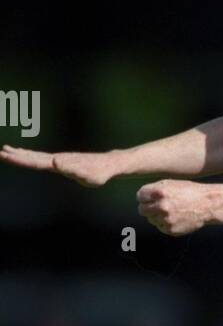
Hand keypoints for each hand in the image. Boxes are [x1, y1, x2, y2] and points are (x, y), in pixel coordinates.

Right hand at [0, 146, 116, 186]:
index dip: (20, 159)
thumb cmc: (99, 173)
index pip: (35, 161)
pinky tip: (27, 156)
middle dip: (16, 155)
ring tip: (6, 150)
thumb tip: (55, 161)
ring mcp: (59, 159)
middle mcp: (57, 159)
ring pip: (36, 156)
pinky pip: (42, 159)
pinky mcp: (63, 162)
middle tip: (0, 152)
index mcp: (59, 163)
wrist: (109, 164)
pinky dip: (31, 156)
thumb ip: (72, 168)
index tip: (6, 155)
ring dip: (21, 154)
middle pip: (32, 157)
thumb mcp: (87, 175)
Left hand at [137, 180, 212, 235]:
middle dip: (147, 207)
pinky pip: (160, 226)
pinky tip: (175, 217)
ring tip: (171, 211)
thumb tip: (140, 198)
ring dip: (157, 216)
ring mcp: (166, 219)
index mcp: (160, 192)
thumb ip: (154, 189)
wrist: (207, 205)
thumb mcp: (171, 184)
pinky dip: (165, 223)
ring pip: (151, 219)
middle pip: (142, 210)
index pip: (140, 196)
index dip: (145, 197)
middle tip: (158, 206)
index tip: (151, 197)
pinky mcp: (170, 230)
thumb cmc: (189, 192)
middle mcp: (162, 206)